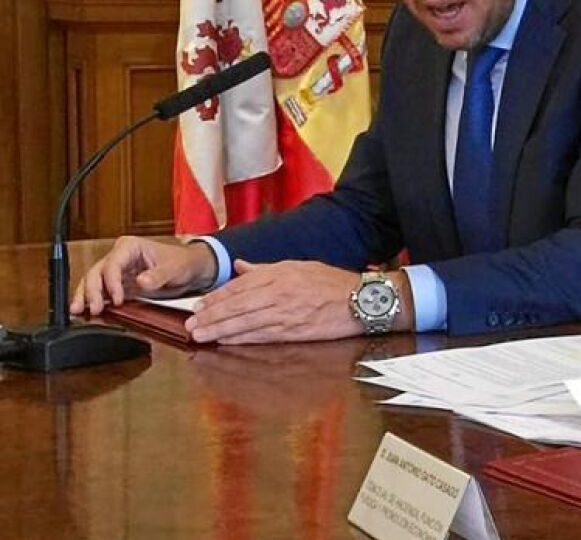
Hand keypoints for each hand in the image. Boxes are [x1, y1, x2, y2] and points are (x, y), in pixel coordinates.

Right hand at [71, 235, 217, 316]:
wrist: (191, 270)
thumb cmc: (183, 263)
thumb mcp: (175, 268)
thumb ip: (158, 275)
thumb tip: (140, 282)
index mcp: (130, 247)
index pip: (113, 264)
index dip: (111, 283)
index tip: (117, 299)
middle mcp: (119, 256)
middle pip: (97, 272)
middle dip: (92, 291)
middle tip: (94, 309)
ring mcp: (117, 270)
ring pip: (93, 281)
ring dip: (85, 296)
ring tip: (78, 311)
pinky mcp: (118, 284)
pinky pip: (100, 291)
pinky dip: (92, 300)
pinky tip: (84, 311)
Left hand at [186, 260, 412, 344]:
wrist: (360, 300)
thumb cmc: (331, 281)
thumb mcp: (298, 266)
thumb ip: (266, 269)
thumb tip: (240, 267)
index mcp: (280, 274)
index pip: (240, 286)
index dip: (217, 298)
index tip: (198, 306)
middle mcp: (280, 292)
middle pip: (238, 306)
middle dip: (212, 317)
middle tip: (191, 326)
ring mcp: (286, 313)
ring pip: (245, 323)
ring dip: (220, 331)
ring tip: (200, 337)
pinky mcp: (294, 331)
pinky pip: (262, 336)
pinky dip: (241, 340)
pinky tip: (226, 343)